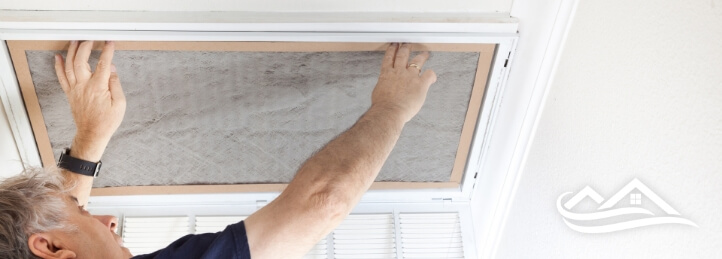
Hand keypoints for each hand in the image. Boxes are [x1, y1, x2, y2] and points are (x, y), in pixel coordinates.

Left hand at [54, 41, 125, 159]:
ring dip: (72, 52)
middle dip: (86, 47)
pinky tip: (59, 57)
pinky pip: (62, 77)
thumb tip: (112, 69)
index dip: (107, 51)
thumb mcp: (120, 104)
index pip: (103, 64)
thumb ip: (115, 84)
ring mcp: (75, 89)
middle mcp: (84, 85)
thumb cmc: (107, 121)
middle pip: (81, 60)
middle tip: (91, 40)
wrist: (92, 133)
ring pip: (69, 66)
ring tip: (75, 42)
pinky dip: (59, 66)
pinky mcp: (70, 93)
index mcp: (98, 87)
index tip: (109, 43)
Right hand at [371, 43, 436, 122]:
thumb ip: (384, 84)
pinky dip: (431, 74)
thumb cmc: (382, 105)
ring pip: (417, 61)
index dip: (392, 50)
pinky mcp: (420, 84)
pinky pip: (429, 75)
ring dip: (422, 56)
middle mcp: (399, 72)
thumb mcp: (378, 91)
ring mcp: (410, 76)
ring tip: (425, 54)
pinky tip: (432, 76)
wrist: (389, 111)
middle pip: (403, 55)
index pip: (389, 58)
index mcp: (387, 74)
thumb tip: (386, 85)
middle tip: (407, 44)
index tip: (394, 45)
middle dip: (405, 48)